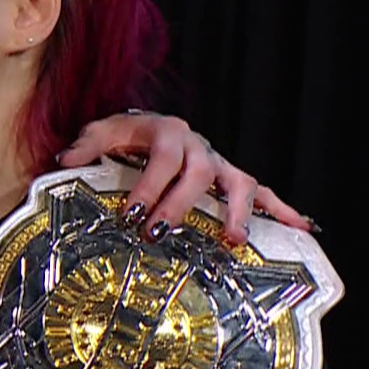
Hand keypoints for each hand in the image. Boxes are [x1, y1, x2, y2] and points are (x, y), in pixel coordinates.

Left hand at [58, 112, 311, 246]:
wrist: (152, 127)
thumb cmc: (128, 136)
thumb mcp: (102, 133)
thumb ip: (86, 146)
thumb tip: (66, 160)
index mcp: (167, 132)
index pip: (162, 158)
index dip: (148, 185)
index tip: (131, 213)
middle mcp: (199, 146)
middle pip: (198, 173)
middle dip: (181, 205)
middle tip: (160, 233)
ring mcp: (219, 163)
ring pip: (238, 182)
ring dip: (237, 212)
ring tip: (232, 240)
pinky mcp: (233, 178)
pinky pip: (262, 193)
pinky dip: (283, 209)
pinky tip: (303, 227)